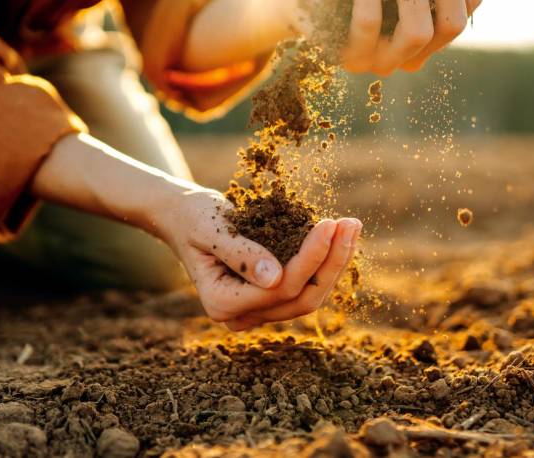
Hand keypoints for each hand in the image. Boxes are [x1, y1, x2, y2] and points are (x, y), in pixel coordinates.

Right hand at [157, 187, 361, 329]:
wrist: (183, 219)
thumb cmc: (194, 217)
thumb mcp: (212, 228)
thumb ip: (240, 252)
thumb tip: (274, 278)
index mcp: (222, 303)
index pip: (279, 287)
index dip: (310, 258)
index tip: (329, 223)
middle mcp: (241, 316)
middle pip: (301, 299)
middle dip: (331, 262)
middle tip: (350, 223)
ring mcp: (257, 311)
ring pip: (309, 296)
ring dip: (335, 262)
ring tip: (350, 226)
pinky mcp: (271, 299)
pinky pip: (306, 287)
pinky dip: (326, 263)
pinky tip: (341, 236)